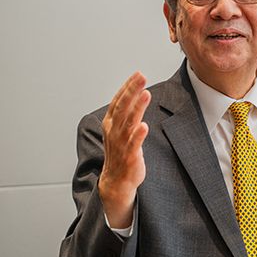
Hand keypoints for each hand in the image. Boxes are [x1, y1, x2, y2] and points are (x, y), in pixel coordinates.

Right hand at [99, 72, 150, 227]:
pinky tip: (144, 125)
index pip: (118, 100)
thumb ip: (126, 112)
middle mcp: (114, 131)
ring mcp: (121, 144)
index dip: (127, 87)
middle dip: (132, 90)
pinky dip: (138, 135)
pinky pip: (134, 144)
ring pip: (128, 122)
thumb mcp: (120, 129)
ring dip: (137, 108)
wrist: (116, 181)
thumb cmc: (120, 152)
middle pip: (123, 107)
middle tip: (141, 77)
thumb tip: (135, 92)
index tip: (137, 74)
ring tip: (145, 94)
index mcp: (111, 123)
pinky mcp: (129, 156)